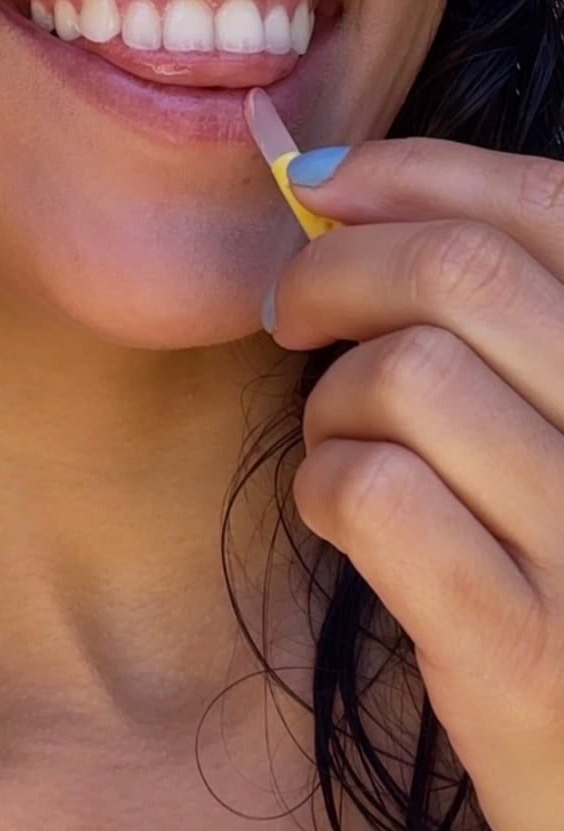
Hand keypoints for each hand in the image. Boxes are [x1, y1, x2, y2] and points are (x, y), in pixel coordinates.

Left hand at [265, 137, 563, 830]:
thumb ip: (506, 320)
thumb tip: (341, 187)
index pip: (546, 207)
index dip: (418, 171)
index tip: (321, 182)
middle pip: (457, 274)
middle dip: (337, 268)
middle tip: (292, 310)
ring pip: (407, 374)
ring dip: (334, 398)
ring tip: (343, 441)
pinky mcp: (529, 659)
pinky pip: (377, 493)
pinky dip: (327, 483)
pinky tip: (341, 511)